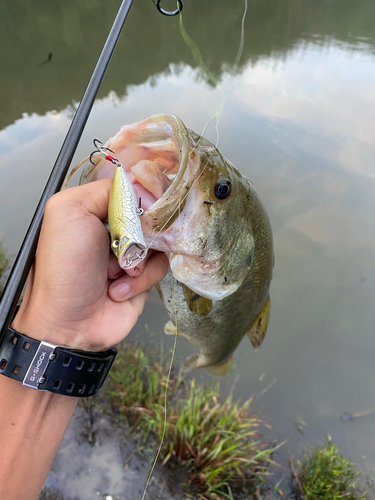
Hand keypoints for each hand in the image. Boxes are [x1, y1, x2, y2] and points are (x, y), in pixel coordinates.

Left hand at [12, 178, 168, 350]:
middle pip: (151, 213)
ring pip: (160, 240)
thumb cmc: (63, 268)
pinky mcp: (144, 277)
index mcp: (94, 208)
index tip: (149, 203)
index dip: (144, 194)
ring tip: (116, 273)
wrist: (69, 323)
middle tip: (130, 243)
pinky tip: (117, 290)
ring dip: (139, 258)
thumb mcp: (71, 212)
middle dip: (142, 230)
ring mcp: (131, 253)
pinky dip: (140, 279)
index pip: (132, 188)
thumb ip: (106, 190)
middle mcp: (115, 229)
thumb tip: (144, 189)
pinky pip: (161, 267)